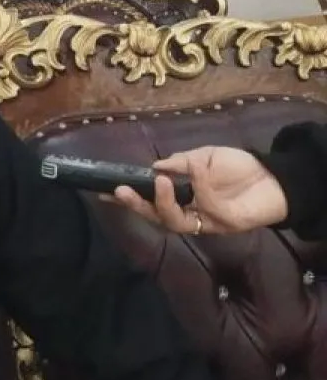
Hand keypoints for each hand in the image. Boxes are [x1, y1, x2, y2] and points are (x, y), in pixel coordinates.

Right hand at [106, 147, 288, 234]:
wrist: (276, 177)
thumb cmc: (240, 167)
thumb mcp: (205, 156)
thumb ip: (181, 163)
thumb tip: (154, 167)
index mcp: (181, 197)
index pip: (149, 200)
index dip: (128, 197)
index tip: (103, 191)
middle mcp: (189, 212)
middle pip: (155, 216)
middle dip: (136, 205)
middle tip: (119, 191)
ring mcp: (206, 221)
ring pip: (174, 221)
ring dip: (163, 202)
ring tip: (159, 181)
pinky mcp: (224, 223)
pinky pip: (206, 207)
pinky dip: (200, 186)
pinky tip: (199, 169)